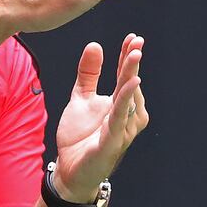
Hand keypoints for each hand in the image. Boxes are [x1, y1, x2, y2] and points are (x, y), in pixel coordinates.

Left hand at [51, 34, 148, 202]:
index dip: (128, 56)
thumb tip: (95, 44)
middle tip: (137, 42)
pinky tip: (131, 86)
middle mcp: (125, 115)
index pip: (124, 76)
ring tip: (134, 56)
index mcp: (118, 104)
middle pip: (130, 85)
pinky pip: (120, 119)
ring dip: (131, 78)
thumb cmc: (80, 136)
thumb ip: (88, 74)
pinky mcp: (112, 142)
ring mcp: (121, 129)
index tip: (132, 36)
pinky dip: (126, 102)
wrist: (69, 169)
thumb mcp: (80, 98)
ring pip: (128, 100)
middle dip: (133, 63)